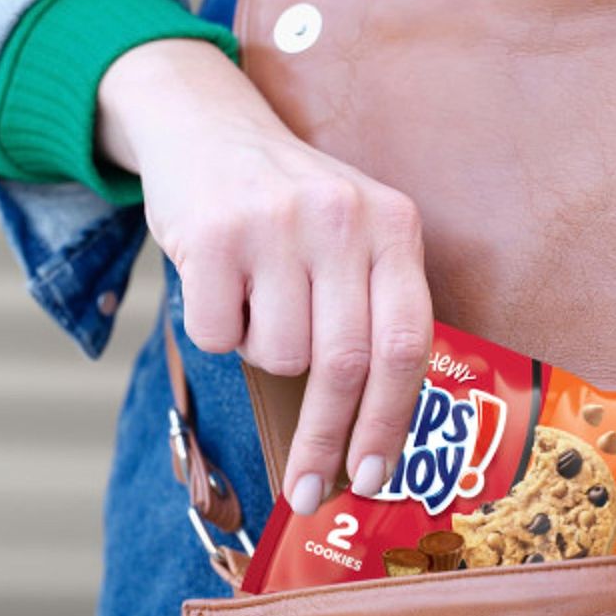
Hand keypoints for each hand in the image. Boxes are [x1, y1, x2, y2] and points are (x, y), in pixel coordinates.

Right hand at [97, 38, 432, 514]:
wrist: (208, 125)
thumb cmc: (292, 206)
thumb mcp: (355, 234)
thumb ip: (373, 308)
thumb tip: (370, 432)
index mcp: (395, 226)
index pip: (407, 344)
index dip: (390, 421)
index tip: (372, 477)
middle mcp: (343, 220)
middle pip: (346, 364)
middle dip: (327, 439)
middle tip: (307, 490)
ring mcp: (278, 223)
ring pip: (279, 354)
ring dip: (267, 357)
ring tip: (262, 307)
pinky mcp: (213, 233)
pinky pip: (219, 336)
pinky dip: (219, 333)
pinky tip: (223, 287)